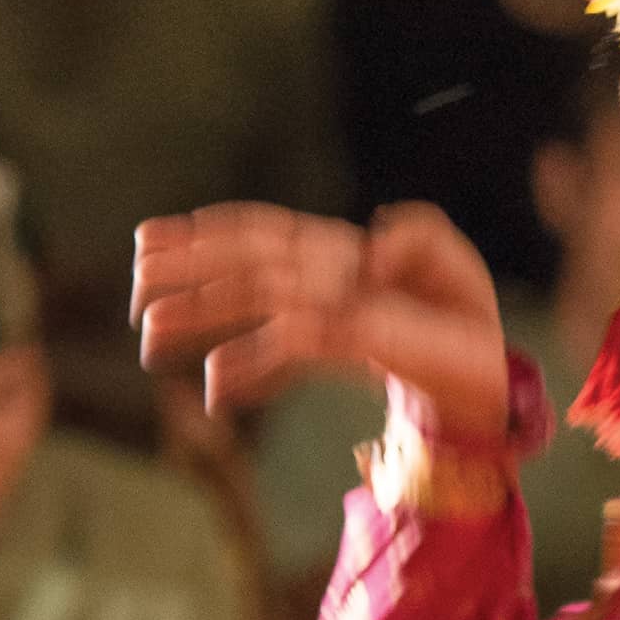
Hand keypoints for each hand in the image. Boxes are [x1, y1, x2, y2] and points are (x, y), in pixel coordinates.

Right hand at [131, 201, 508, 442]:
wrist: (487, 364)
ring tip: (150, 336)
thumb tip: (370, 249)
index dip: (207, 233)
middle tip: (132, 292)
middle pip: (246, 271)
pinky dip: (253, 371)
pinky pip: (290, 361)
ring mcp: (332, 321)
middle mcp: (325, 283)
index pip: (262, 234)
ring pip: (257, 313)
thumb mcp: (448, 252)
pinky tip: (216, 388)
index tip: (148, 241)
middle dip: (186, 277)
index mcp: (337, 251)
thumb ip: (417, 231)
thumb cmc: (459, 307)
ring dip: (203, 321)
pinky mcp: (346, 357)